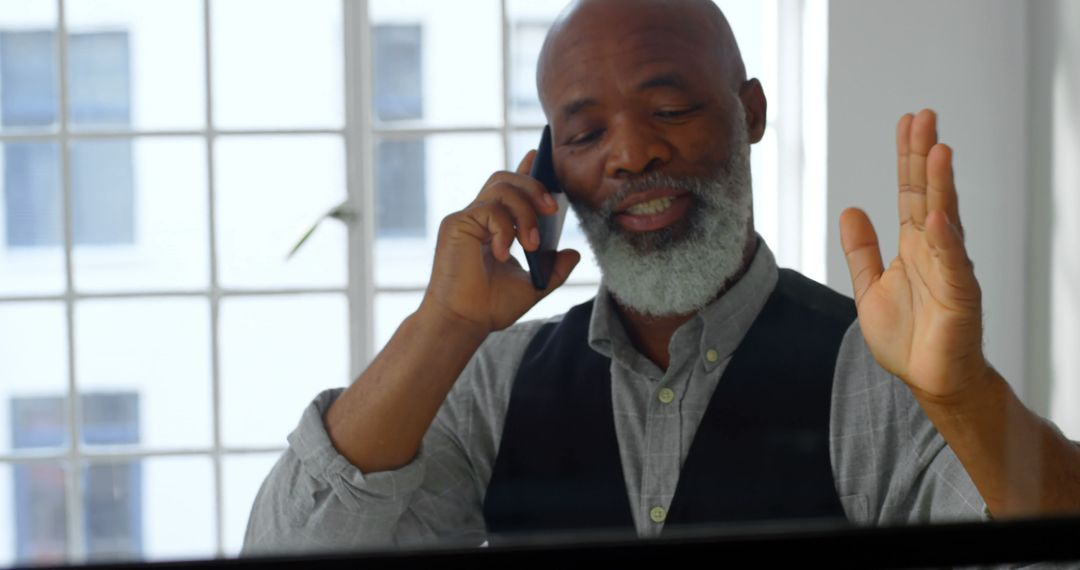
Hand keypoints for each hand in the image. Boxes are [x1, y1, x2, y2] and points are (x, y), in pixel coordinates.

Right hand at [420, 151, 580, 335]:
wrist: (463, 322)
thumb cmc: (489, 306)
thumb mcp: (533, 286)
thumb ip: (554, 269)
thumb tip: (574, 252)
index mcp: (493, 226)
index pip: (510, 189)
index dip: (525, 170)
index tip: (538, 156)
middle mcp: (478, 217)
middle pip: (506, 179)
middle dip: (534, 187)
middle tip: (552, 210)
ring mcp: (466, 218)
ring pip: (501, 187)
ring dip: (524, 211)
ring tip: (531, 243)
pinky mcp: (456, 224)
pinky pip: (489, 209)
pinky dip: (504, 229)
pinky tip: (504, 254)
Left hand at [839, 109, 989, 404]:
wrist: (931, 380)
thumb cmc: (907, 337)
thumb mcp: (870, 288)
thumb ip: (861, 251)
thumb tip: (850, 210)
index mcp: (914, 247)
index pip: (911, 193)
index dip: (908, 159)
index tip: (908, 124)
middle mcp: (935, 250)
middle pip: (929, 195)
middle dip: (925, 156)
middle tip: (925, 117)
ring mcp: (950, 271)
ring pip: (945, 220)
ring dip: (941, 186)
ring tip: (938, 150)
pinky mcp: (960, 297)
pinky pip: (952, 264)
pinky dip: (945, 240)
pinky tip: (940, 215)